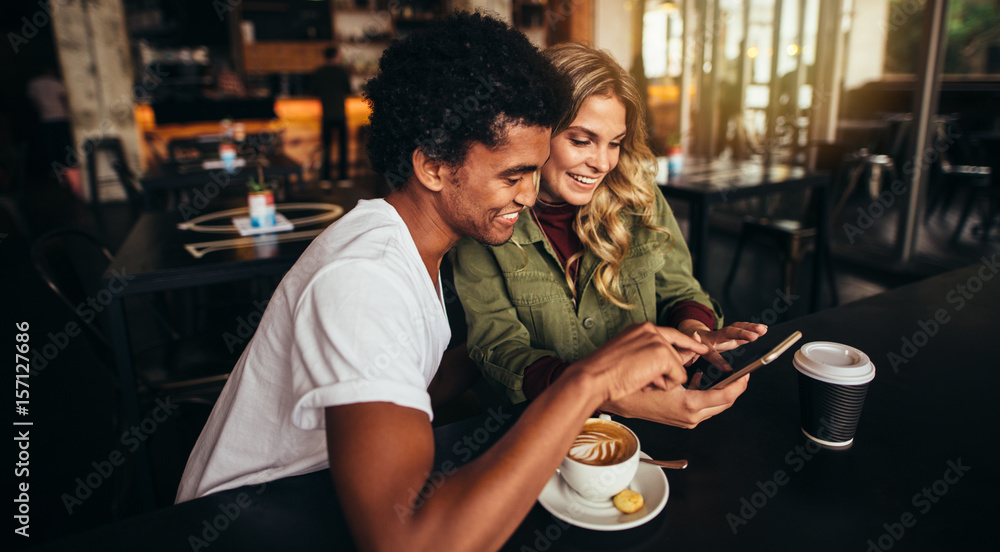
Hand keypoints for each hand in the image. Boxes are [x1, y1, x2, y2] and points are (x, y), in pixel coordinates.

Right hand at [574, 322, 708, 402]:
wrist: (593, 378)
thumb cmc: (604, 375)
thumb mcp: (629, 360)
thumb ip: (649, 356)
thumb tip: (679, 362)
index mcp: (641, 329)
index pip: (671, 334)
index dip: (687, 343)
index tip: (701, 348)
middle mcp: (651, 330)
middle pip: (676, 356)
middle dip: (667, 373)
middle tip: (644, 380)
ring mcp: (658, 341)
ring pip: (678, 367)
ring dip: (664, 380)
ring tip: (640, 380)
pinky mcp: (663, 354)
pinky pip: (679, 376)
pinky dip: (665, 385)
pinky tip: (647, 382)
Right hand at [600, 373, 749, 428]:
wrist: (614, 398)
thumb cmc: (637, 385)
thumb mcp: (667, 371)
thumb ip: (687, 360)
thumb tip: (698, 345)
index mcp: (690, 405)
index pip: (726, 396)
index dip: (740, 384)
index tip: (747, 374)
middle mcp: (690, 417)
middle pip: (723, 403)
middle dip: (734, 388)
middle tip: (741, 375)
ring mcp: (685, 420)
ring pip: (714, 406)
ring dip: (720, 391)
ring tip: (724, 376)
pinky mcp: (680, 419)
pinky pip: (702, 407)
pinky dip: (706, 394)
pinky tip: (700, 379)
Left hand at [677, 320, 766, 371]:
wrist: (689, 333)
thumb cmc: (687, 347)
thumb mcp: (683, 354)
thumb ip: (686, 358)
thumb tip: (688, 365)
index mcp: (702, 345)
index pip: (711, 353)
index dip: (719, 361)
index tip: (729, 370)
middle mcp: (714, 337)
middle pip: (728, 334)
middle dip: (740, 334)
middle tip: (753, 337)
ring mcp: (722, 334)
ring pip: (736, 329)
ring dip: (750, 328)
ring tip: (762, 330)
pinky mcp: (730, 334)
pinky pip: (741, 329)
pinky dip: (752, 328)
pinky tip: (763, 329)